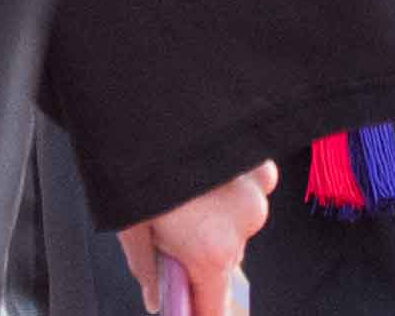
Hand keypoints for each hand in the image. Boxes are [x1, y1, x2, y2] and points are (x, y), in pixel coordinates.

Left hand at [118, 167, 275, 315]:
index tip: (187, 310)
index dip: (198, 311)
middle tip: (169, 236)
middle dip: (200, 259)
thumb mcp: (131, 228)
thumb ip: (150, 271)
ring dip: (217, 221)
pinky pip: (249, 189)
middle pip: (224, 264)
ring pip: (237, 225)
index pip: (213, 307)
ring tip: (184, 196)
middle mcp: (245, 224)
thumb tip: (157, 299)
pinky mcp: (263, 160)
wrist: (155, 100)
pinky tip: (206, 172)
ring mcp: (258, 189)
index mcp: (212, 251)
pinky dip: (231, 189)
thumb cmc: (138, 165)